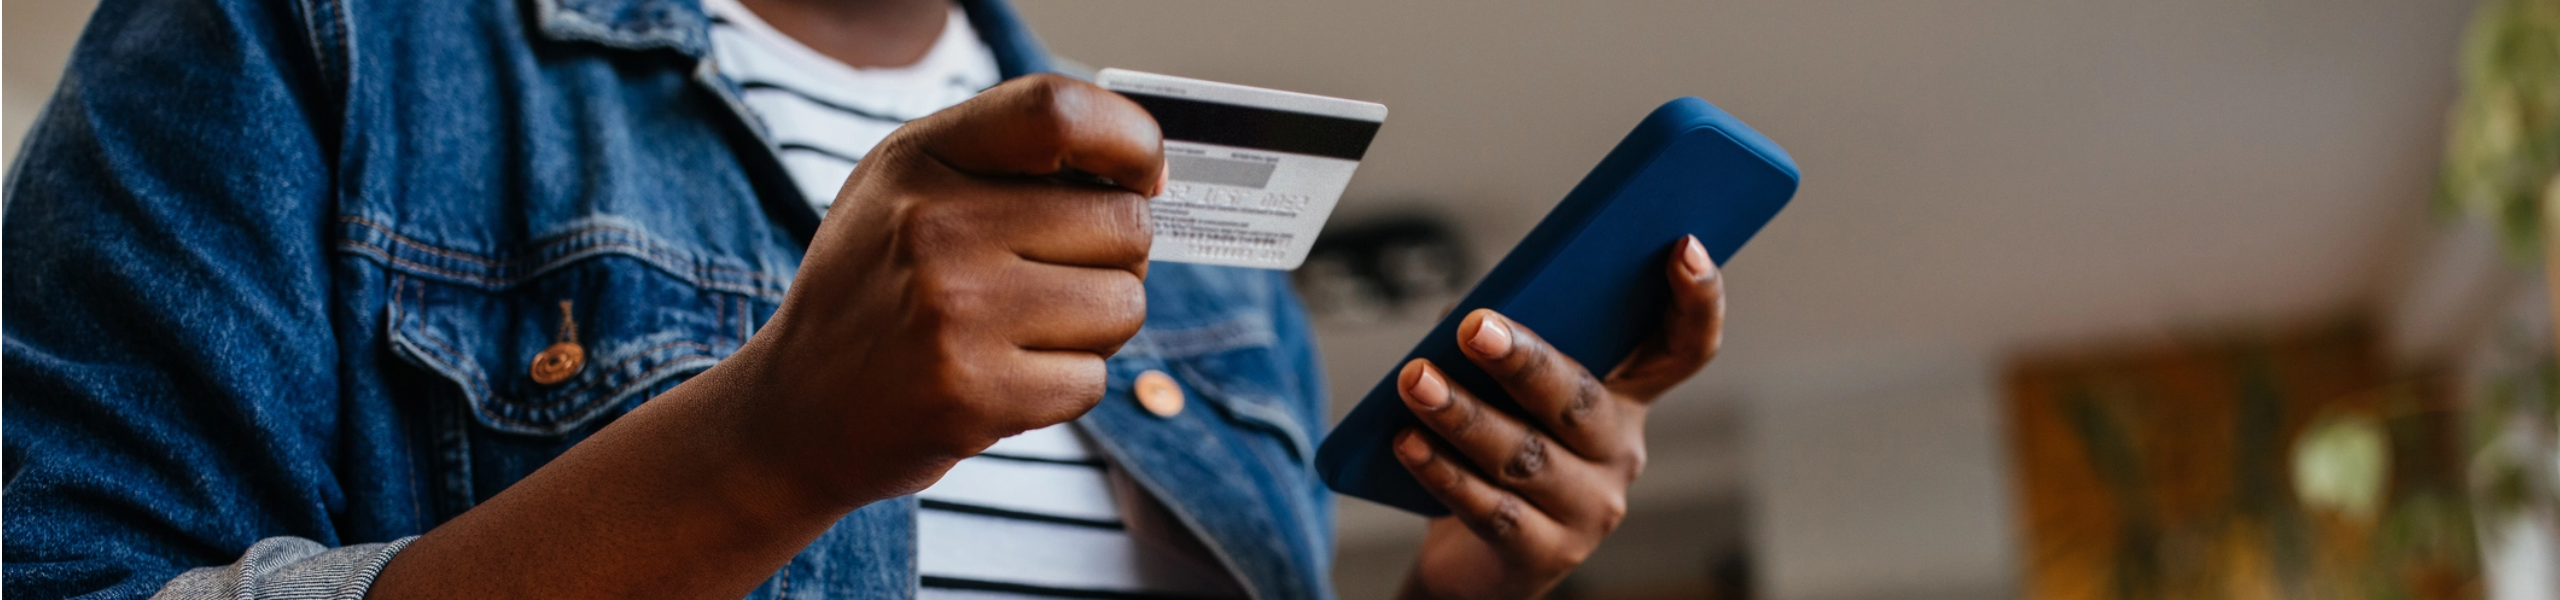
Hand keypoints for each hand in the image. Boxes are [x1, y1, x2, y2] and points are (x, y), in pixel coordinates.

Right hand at [732, 74, 1165, 508]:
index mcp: (922, 160)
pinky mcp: (974, 397)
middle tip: (1061, 277)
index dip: (1130, 140)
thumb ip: (1009, 159)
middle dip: (1117, 258)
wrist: (797, 412)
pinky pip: (1091, 380)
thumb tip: (1145, 173)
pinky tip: (1005, 377)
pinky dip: (1064, 386)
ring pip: (1123, 306)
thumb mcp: (907, 190)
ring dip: (1095, 328)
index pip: (1059, 113)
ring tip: (1026, 332)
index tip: (1142, 174)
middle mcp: (936, 227)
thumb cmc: (878, 289)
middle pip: (1124, 224)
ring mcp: (955, 315)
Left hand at [1394, 235, 1725, 599]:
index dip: (1697, 300)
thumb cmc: (1492, 447)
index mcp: (1626, 396)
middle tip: (1474, 326)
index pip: (1684, 347)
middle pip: (1581, 399)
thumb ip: (1499, 340)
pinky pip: (1492, 507)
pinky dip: (1444, 471)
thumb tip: (1468, 310)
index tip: (1684, 246)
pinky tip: (1409, 441)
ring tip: (1414, 380)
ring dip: (1465, 414)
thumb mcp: (1505, 388)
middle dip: (1526, 360)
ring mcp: (1588, 508)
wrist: (1472, 556)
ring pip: (1526, 454)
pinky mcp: (1544, 554)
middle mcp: (1620, 452)